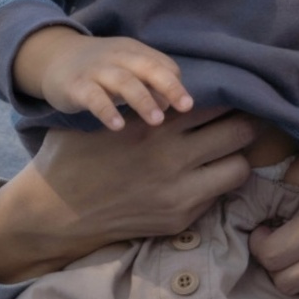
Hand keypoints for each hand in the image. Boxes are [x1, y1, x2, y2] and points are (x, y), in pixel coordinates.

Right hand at [0, 107, 255, 282]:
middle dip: (243, 121)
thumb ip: (137, 97)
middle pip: (238, 131)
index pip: (214, 101)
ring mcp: (179, 192)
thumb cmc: (75, 153)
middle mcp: (172, 158)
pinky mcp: (179, 218)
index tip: (232, 90)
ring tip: (229, 146)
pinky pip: (220, 193)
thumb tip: (175, 80)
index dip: (227, 93)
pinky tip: (210, 171)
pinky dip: (219, 180)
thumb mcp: (102, 113)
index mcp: (152, 124)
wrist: (55, 212)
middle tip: (242, 116)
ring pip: (240, 166)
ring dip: (237, 154)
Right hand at [14, 26, 193, 128]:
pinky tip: (117, 125)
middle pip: (148, 67)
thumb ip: (148, 84)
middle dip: (169, 85)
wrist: (53, 57)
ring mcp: (96, 70)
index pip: (162, 64)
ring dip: (142, 99)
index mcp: (134, 51)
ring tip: (157, 121)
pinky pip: (94, 97)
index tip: (184, 105)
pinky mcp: (76, 85)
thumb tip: (170, 104)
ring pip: (123, 81)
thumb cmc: (99, 69)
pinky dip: (107, 110)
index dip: (174, 84)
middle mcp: (118, 56)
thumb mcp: (125, 69)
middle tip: (186, 107)